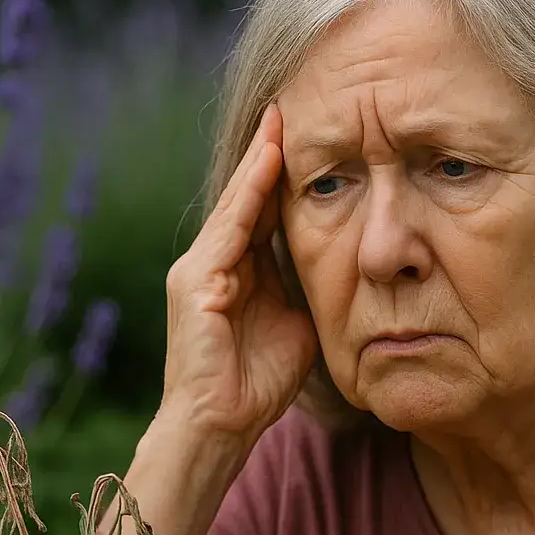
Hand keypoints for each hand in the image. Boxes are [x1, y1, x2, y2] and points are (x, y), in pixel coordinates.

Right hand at [160, 104, 316, 445]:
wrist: (219, 428)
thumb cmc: (257, 388)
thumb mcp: (295, 325)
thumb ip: (307, 290)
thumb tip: (339, 264)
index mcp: (233, 275)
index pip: (260, 213)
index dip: (281, 177)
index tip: (307, 138)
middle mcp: (211, 265)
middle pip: (244, 199)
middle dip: (267, 154)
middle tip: (290, 106)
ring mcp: (198, 271)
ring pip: (236, 204)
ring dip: (260, 160)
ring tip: (281, 119)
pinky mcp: (195, 282)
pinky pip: (231, 227)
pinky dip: (250, 192)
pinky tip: (271, 160)